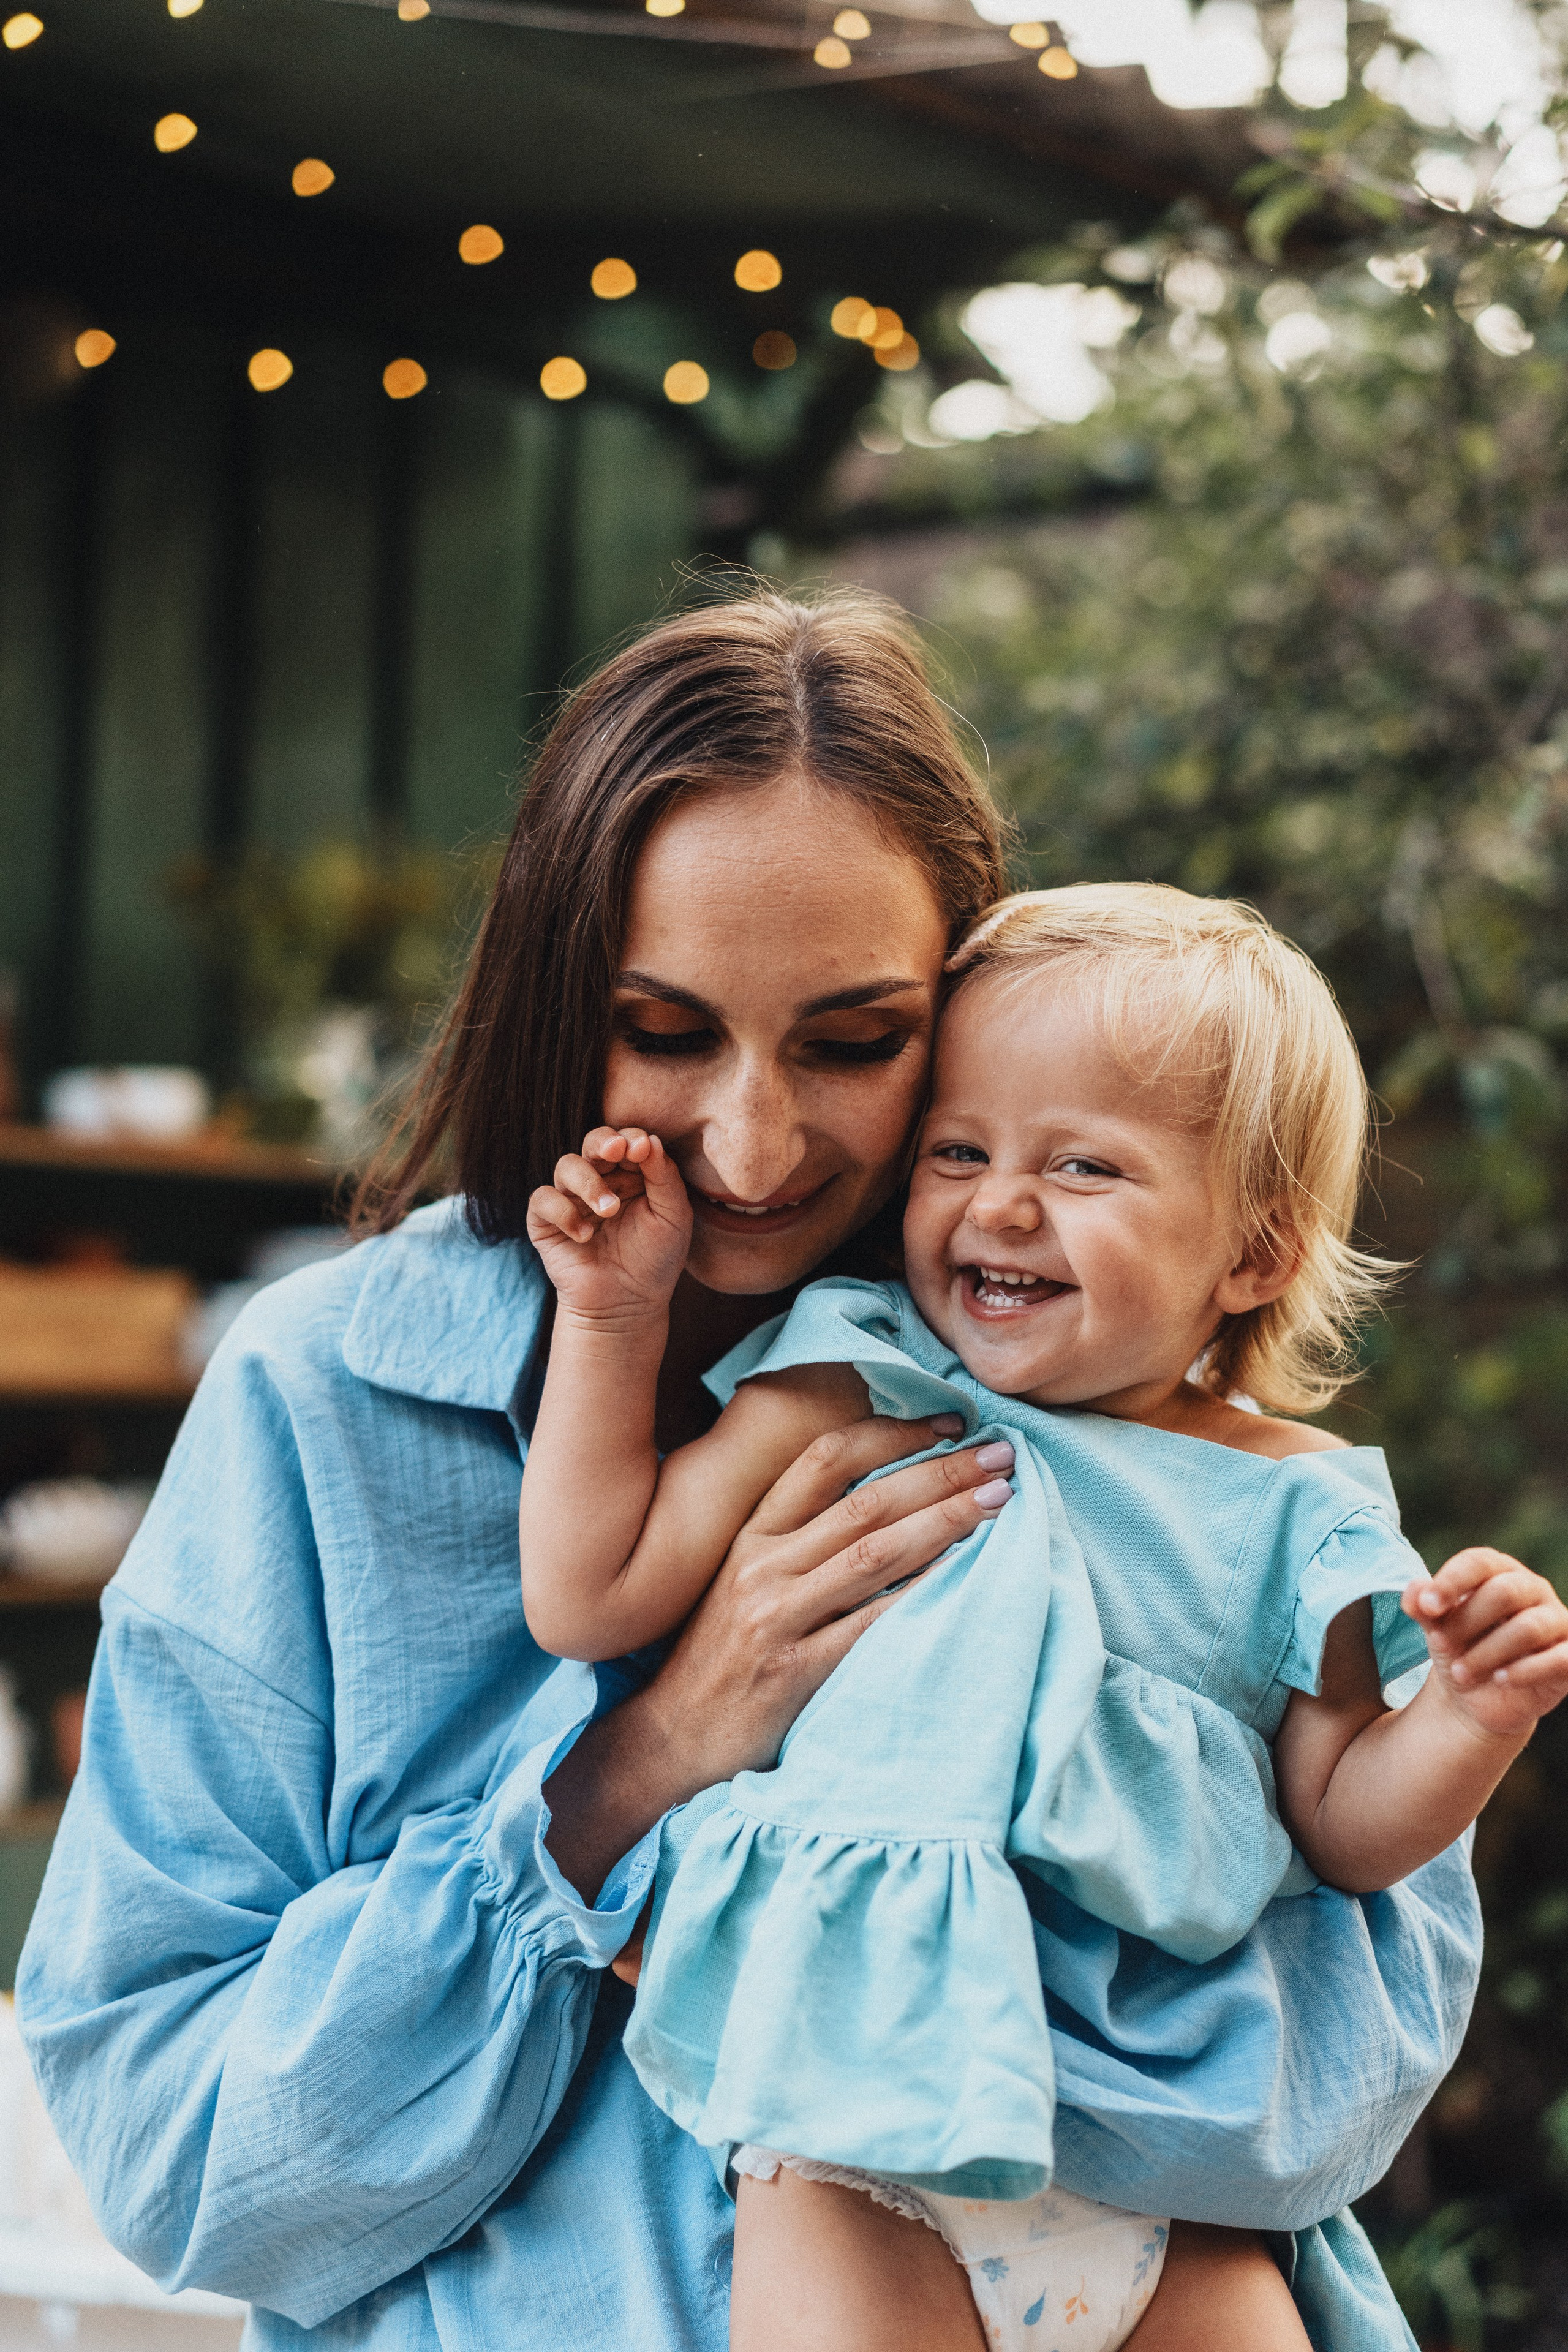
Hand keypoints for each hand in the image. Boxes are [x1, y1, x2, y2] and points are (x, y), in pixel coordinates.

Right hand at [525, 1126, 692, 1328]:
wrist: (628, 1305)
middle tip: (616, 1151)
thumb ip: (664, 1177)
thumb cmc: (655, 1260)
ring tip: (609, 1211)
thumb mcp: (673, 1217)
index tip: (643, 1148)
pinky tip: (585, 1235)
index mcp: (632, 1175)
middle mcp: (600, 1181)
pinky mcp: (547, 1222)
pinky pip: (543, 1199)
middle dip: (603, 1143)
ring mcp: (571, 1200)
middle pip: (593, 1143)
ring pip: (566, 1166)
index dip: (632, 1139)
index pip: (627, 1142)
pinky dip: (563, 1212)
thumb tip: (649, 1139)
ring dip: (588, 1182)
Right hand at [543, 1419, 1015, 1899]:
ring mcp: (777, 1616)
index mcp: (752, 1533)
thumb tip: (889, 1492)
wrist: (674, 1736)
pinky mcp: (796, 1669)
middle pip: (866, 1501)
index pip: (827, 1459)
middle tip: (1001, 1455)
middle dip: (940, 1471)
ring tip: (1000, 1501)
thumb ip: (799, 1537)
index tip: (952, 1423)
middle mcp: (763, 1564)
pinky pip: (873, 1623)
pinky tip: (969, 1573)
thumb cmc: (721, 1654)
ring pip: (876, 1552)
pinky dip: (924, 1592)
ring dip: (946, 1521)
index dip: (893, 1433)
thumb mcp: (744, 1578)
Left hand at [1406, 1547, 1567, 1739]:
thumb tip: (1414, 1591)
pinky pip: (1560, 1659)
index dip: (1451, 1581)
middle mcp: (1532, 1589)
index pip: (1479, 1562)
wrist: (1476, 1695)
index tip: (1425, 1607)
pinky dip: (1526, 1670)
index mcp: (1499, 1571)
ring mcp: (1555, 1621)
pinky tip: (1500, 1679)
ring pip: (1528, 1628)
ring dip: (1487, 1653)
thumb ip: (1423, 1607)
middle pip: (1503, 1592)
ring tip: (1460, 1673)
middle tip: (1439, 1645)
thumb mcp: (1435, 1627)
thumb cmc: (1458, 1646)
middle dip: (1466, 1622)